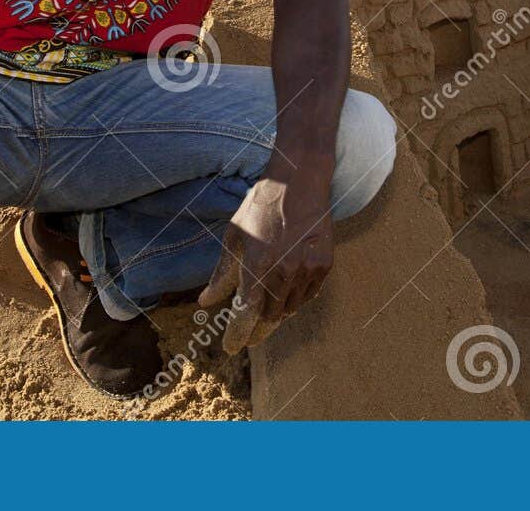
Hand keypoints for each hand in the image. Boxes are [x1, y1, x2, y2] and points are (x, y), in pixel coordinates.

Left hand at [198, 173, 333, 353]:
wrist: (299, 182)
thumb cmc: (261, 207)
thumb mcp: (234, 237)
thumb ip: (222, 274)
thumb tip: (205, 303)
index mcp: (256, 264)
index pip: (246, 315)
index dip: (237, 336)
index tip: (230, 347)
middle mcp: (283, 271)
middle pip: (269, 318)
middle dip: (256, 330)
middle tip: (247, 335)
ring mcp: (307, 269)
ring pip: (289, 310)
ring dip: (275, 315)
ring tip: (265, 309)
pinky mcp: (323, 265)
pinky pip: (307, 296)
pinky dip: (295, 300)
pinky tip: (286, 292)